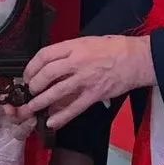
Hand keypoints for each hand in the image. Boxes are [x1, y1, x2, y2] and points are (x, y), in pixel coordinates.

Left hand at [16, 36, 154, 129]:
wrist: (136, 59)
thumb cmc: (113, 48)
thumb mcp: (86, 42)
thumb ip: (69, 52)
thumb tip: (52, 62)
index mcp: (74, 47)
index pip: (45, 55)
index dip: (31, 66)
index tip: (27, 75)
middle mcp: (77, 62)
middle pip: (47, 74)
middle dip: (34, 85)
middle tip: (29, 91)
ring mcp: (85, 79)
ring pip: (57, 91)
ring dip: (41, 101)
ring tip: (31, 108)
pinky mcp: (94, 94)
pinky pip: (75, 107)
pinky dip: (62, 116)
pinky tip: (51, 122)